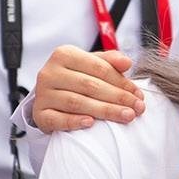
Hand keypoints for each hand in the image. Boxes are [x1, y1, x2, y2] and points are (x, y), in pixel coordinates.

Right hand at [31, 46, 146, 132]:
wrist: (50, 96)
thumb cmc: (76, 79)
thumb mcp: (91, 65)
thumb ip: (109, 62)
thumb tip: (127, 62)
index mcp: (64, 54)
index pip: (98, 68)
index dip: (121, 82)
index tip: (139, 94)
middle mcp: (50, 72)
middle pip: (90, 85)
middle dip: (117, 97)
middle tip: (138, 108)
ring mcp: (43, 94)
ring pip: (76, 102)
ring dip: (105, 110)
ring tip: (126, 116)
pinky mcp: (39, 114)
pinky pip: (57, 119)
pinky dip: (75, 122)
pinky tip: (92, 123)